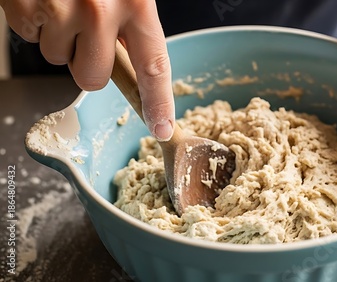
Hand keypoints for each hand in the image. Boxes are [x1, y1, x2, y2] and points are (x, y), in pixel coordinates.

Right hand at [0, 0, 174, 140]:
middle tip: (83, 30)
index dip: (159, 102)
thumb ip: (133, 23)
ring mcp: (60, 9)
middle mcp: (101, 9)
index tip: (162, 128)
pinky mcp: (25, 7)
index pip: (154, 66)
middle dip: (85, 63)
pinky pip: (30, 38)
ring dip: (59, 36)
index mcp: (136, 2)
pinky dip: (34, 22)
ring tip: (61, 2)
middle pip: (92, 77)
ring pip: (58, 57)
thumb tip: (135, 68)